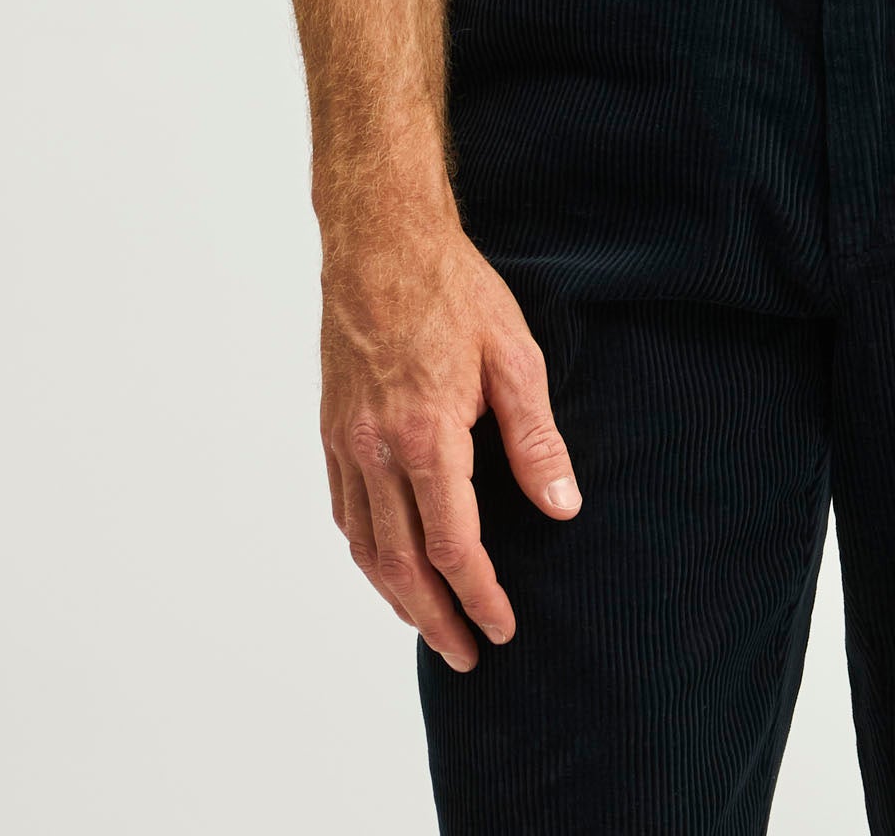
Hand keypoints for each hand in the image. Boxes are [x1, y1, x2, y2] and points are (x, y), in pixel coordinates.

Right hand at [320, 211, 582, 672]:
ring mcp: (347, 442)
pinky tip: (387, 566)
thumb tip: (562, 509)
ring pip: (365, 547)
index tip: (502, 628)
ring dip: (396, 598)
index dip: (479, 595)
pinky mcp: (331, 429)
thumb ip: (536, 439)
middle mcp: (377, 449)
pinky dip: (367, 553)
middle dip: (435, 619)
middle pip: (401, 565)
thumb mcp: (513, 356)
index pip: (453, 546)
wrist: (380, 240)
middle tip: (468, 654)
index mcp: (427, 435)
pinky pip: (344, 512)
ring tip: (430, 625)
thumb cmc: (453, 289)